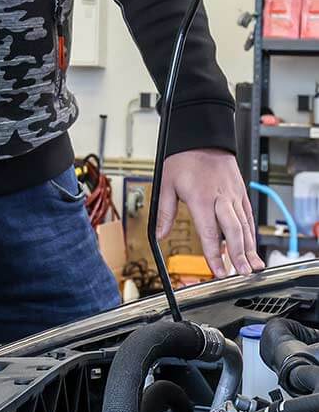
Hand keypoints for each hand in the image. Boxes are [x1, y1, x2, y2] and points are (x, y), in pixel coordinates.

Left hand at [157, 148, 263, 278]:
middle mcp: (220, 198)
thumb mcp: (166, 184)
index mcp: (200, 198)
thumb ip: (164, 212)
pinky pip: (248, 215)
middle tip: (242, 273)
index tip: (218, 271)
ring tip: (253, 266)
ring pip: (245, 225)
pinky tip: (252, 245)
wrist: (202, 137)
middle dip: (239, 255)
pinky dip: (251, 232)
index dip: (215, 255)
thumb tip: (159, 235)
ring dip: (250, 247)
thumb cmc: (183, 159)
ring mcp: (233, 195)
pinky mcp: (240, 192)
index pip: (209, 233)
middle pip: (233, 231)